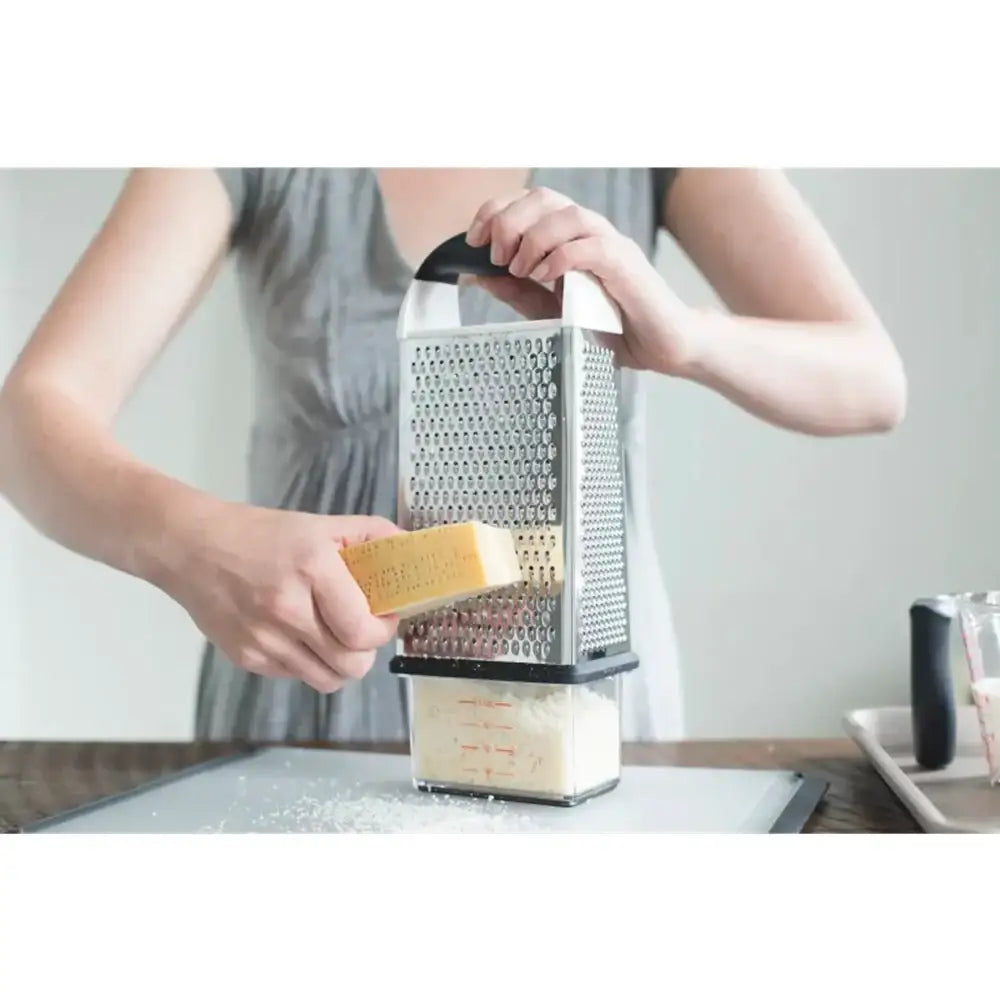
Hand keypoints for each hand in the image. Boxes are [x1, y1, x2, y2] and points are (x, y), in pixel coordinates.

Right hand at [163, 501, 400, 693]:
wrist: (191, 548)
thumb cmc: (259, 534)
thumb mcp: (319, 525)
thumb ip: (371, 536)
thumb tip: (411, 550)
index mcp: (312, 569)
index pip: (363, 630)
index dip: (383, 630)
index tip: (383, 616)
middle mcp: (287, 609)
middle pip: (351, 664)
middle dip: (365, 650)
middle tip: (360, 629)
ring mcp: (264, 639)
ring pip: (327, 680)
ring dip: (339, 663)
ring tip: (334, 636)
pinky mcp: (246, 658)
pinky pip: (296, 676)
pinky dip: (308, 662)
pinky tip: (299, 635)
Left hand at [466, 187, 698, 374]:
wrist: (660, 346)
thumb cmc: (610, 327)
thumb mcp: (550, 312)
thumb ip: (517, 291)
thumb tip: (476, 275)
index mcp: (569, 236)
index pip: (528, 201)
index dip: (496, 211)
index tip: (473, 240)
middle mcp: (589, 232)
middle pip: (544, 197)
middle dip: (510, 221)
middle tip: (497, 256)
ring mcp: (610, 244)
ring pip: (568, 215)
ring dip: (534, 238)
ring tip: (520, 270)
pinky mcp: (626, 264)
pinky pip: (591, 245)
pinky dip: (561, 257)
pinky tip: (546, 277)